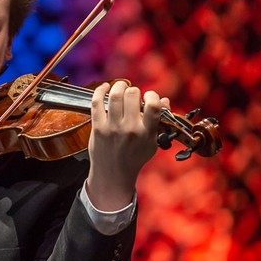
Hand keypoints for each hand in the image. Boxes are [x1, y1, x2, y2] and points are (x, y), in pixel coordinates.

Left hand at [86, 80, 167, 210]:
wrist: (113, 174)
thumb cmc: (134, 157)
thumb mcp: (152, 143)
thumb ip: (158, 121)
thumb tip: (164, 100)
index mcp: (146, 132)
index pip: (153, 106)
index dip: (152, 95)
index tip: (149, 96)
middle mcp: (130, 129)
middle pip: (132, 95)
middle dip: (134, 90)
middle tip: (132, 94)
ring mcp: (112, 128)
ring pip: (115, 96)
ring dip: (118, 86)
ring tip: (121, 87)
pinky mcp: (98, 127)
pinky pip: (97, 103)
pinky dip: (100, 91)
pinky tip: (104, 87)